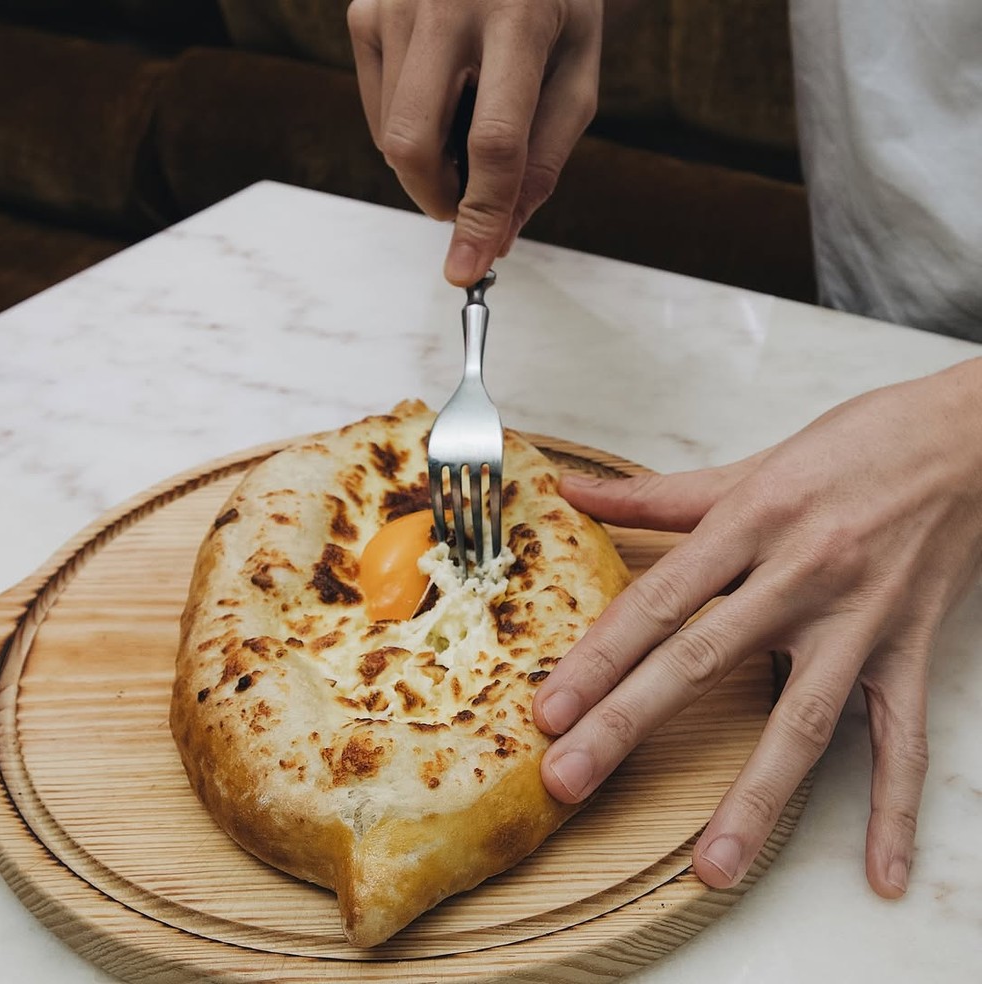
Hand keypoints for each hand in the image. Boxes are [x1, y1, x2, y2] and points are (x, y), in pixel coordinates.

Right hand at [347, 0, 601, 284]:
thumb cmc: (555, 5)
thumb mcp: (577, 76)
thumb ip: (543, 161)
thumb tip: (497, 237)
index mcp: (518, 13)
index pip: (494, 141)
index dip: (482, 215)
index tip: (468, 268)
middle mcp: (446, 0)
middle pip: (415, 144)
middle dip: (439, 200)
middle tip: (469, 205)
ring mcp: (394, 2)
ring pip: (391, 136)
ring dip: (430, 168)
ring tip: (468, 130)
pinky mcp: (365, 10)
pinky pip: (377, 111)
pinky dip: (408, 133)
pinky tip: (442, 101)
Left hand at [533, 358, 981, 897]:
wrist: (968, 438)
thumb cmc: (854, 446)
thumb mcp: (749, 467)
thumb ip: (653, 493)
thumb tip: (571, 490)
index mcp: (750, 521)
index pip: (657, 601)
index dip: (598, 657)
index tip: (548, 710)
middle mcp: (799, 574)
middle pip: (702, 659)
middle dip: (628, 724)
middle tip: (570, 780)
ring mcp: (859, 619)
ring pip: (801, 718)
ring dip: (755, 795)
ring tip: (711, 865)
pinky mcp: (911, 649)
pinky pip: (904, 738)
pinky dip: (894, 807)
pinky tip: (880, 872)